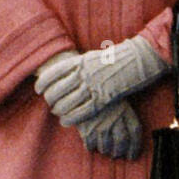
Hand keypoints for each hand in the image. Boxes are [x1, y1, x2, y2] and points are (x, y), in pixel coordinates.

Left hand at [34, 35, 168, 126]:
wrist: (140, 59)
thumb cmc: (120, 57)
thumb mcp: (96, 56)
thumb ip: (82, 64)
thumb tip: (71, 69)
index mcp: (81, 61)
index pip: (54, 73)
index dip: (43, 82)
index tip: (38, 89)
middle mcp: (85, 73)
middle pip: (58, 89)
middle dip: (51, 99)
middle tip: (50, 104)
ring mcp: (94, 86)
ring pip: (68, 102)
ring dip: (59, 110)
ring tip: (57, 113)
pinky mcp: (103, 98)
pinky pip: (82, 112)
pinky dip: (71, 118)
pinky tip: (66, 122)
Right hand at [75, 99, 143, 159]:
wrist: (80, 89)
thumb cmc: (100, 94)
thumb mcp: (117, 99)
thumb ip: (125, 116)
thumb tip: (130, 138)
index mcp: (125, 110)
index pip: (135, 132)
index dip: (135, 147)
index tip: (132, 155)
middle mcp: (114, 119)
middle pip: (121, 143)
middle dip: (119, 151)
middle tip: (117, 154)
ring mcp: (100, 125)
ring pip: (106, 147)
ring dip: (106, 150)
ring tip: (105, 149)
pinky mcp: (85, 129)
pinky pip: (90, 146)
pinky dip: (92, 147)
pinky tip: (92, 143)